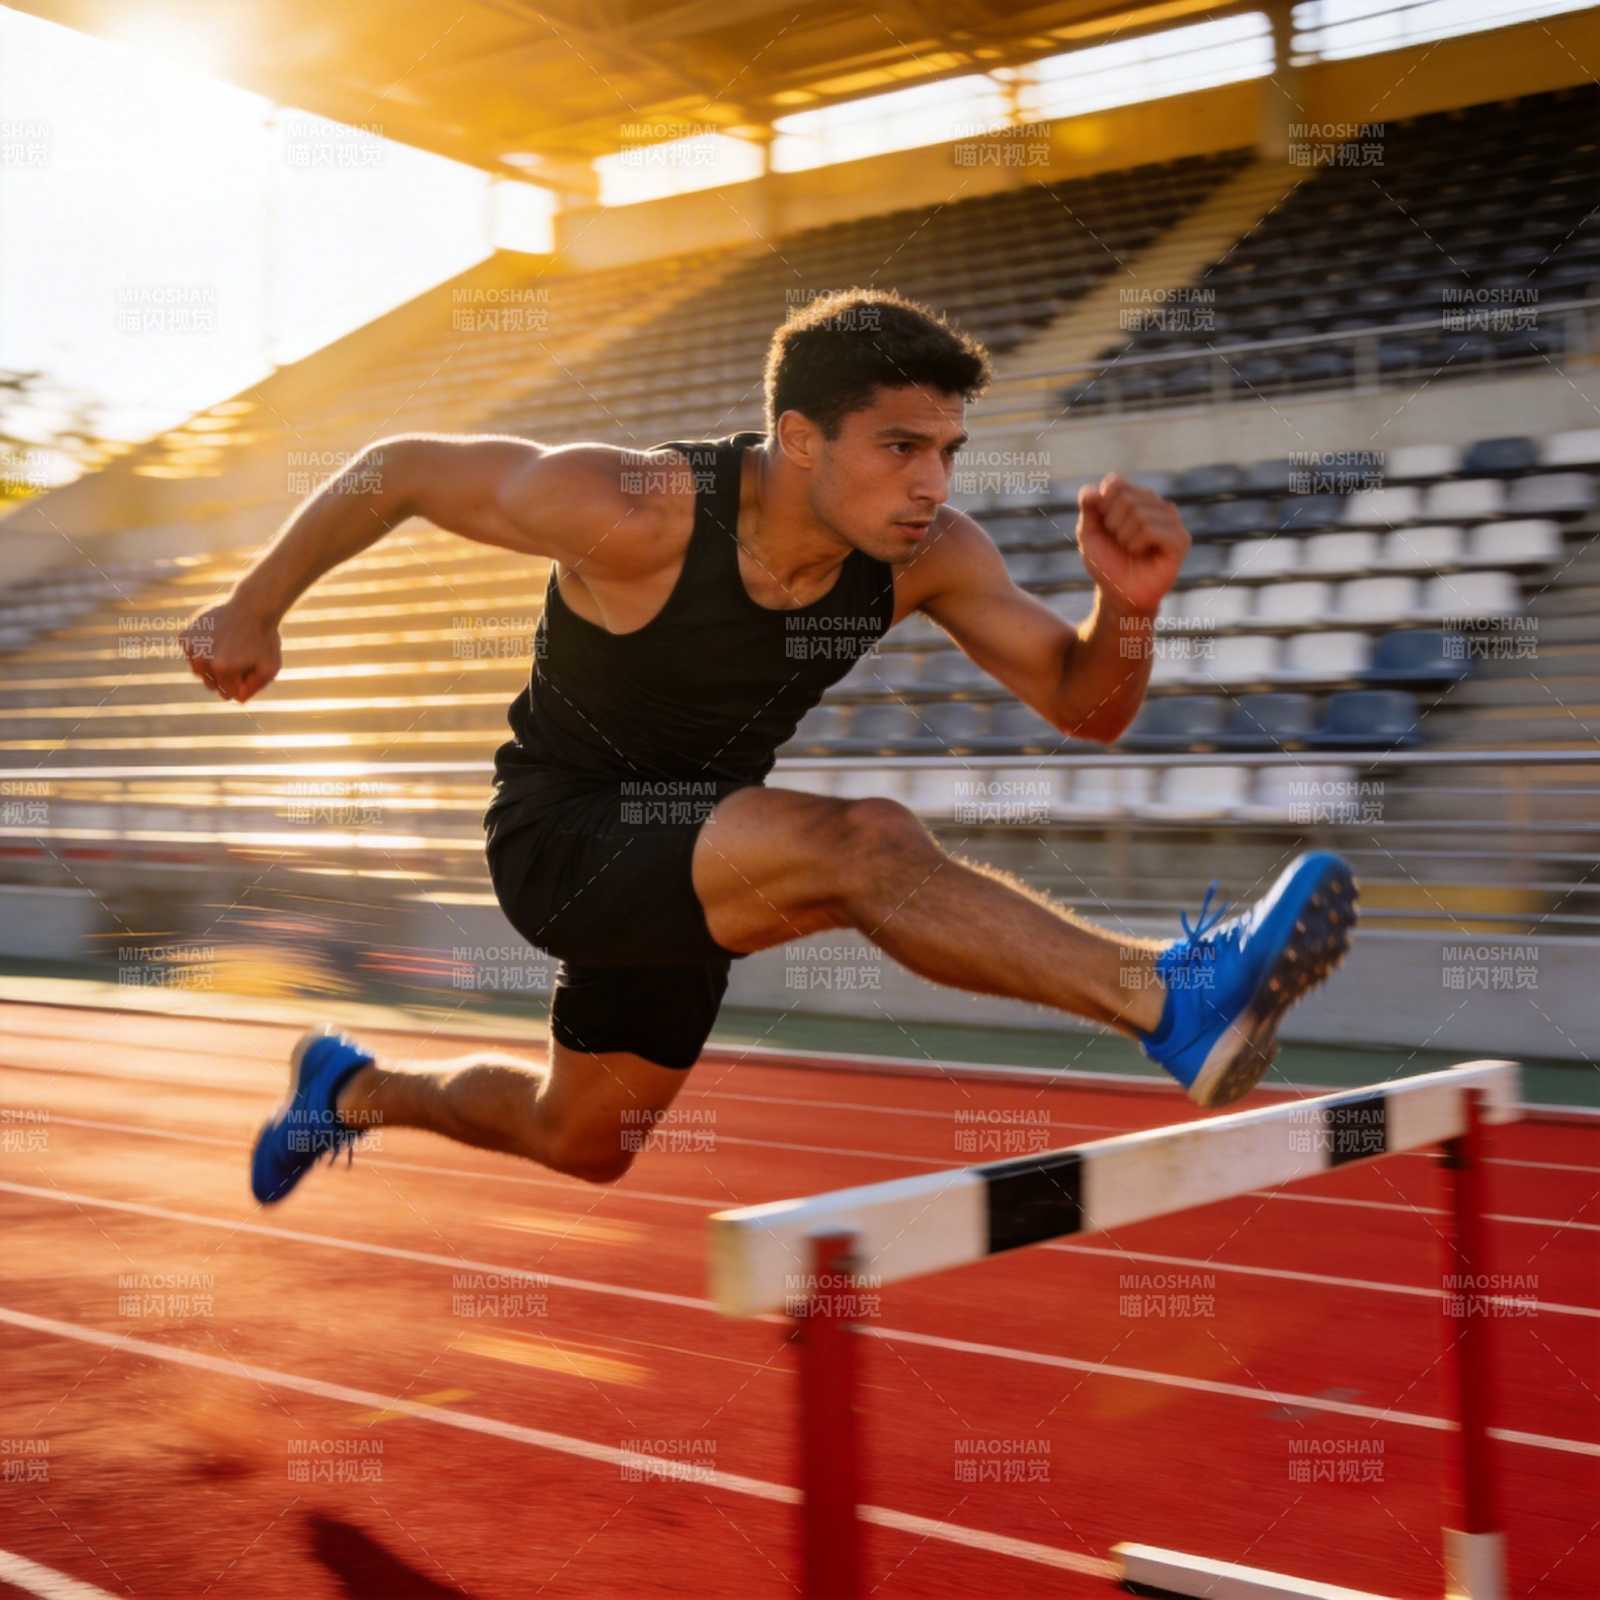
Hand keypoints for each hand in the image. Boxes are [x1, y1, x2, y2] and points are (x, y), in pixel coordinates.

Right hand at [179, 600, 281, 702]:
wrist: (252, 606)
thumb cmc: (264, 638)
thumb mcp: (270, 667)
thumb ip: (254, 687)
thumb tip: (236, 700)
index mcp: (223, 669)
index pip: (228, 694)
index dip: (242, 683)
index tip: (250, 667)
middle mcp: (202, 659)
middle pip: (211, 685)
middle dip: (226, 677)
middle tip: (239, 657)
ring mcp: (191, 647)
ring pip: (199, 672)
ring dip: (212, 665)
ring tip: (228, 648)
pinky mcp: (185, 637)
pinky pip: (191, 656)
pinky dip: (202, 651)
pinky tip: (216, 639)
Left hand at [1076, 472, 1189, 617]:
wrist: (1120, 594)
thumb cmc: (1106, 562)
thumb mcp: (1089, 534)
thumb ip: (1089, 508)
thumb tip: (1090, 490)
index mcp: (1135, 495)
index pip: (1115, 483)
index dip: (1102, 507)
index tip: (1106, 527)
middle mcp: (1155, 503)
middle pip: (1126, 498)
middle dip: (1113, 525)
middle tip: (1120, 543)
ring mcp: (1171, 519)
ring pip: (1139, 514)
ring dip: (1125, 538)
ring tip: (1131, 550)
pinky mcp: (1180, 539)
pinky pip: (1151, 530)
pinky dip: (1137, 545)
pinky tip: (1142, 554)